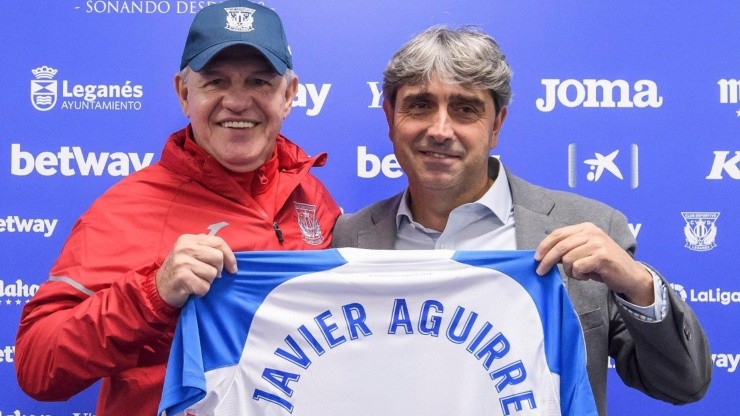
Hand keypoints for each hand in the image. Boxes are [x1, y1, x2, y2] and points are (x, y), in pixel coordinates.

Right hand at [155, 234, 237, 307]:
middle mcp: (184, 248)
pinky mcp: (182, 277)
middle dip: (218, 270)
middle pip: (218, 257)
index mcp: (188, 239)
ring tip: (196, 281)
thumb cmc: (180, 271)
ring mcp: (182, 262)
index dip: (230, 256)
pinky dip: (201, 291)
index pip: (218, 242)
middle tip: (208, 276)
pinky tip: (191, 289)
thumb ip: (207, 250)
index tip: (233, 268)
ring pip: (213, 273)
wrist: (158, 288)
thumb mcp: (191, 254)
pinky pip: (205, 286)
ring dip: (208, 282)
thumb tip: (230, 258)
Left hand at [534, 222, 653, 305]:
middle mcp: (592, 232)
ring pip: (568, 259)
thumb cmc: (604, 265)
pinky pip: (578, 267)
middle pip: (560, 246)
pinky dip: (579, 275)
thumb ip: (568, 249)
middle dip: (547, 261)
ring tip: (581, 273)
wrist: (630, 275)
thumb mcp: (585, 251)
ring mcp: (598, 243)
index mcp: (586, 228)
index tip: (536, 258)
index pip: (558, 234)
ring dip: (571, 271)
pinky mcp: (602, 256)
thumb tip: (544, 254)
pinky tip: (588, 276)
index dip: (544, 246)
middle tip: (541, 272)